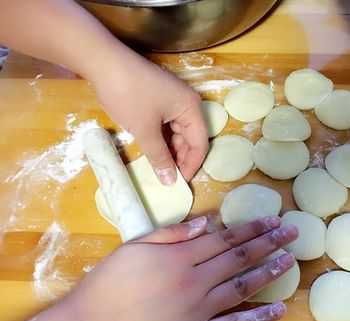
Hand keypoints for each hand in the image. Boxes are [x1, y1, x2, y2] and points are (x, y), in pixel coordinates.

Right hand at [5, 216, 297, 320]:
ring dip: (269, 272)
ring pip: (242, 286)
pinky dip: (259, 318)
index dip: (253, 228)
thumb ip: (172, 232)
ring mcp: (199, 310)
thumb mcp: (136, 246)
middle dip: (269, 243)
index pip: (226, 238)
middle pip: (240, 257)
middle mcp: (195, 280)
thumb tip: (208, 221)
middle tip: (293, 233)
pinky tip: (279, 310)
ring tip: (290, 261)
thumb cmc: (109, 283)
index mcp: (180, 256)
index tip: (274, 221)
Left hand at [91, 50, 208, 184]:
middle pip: (191, 137)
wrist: (103, 61)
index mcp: (191, 108)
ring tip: (159, 167)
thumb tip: (170, 181)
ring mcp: (174, 99)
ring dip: (171, 149)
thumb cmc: (129, 95)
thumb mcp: (145, 131)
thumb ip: (160, 158)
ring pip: (178, 131)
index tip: (179, 183)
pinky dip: (162, 138)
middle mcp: (187, 103)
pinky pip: (167, 123)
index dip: (191, 165)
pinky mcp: (160, 97)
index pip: (200, 143)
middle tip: (168, 177)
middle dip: (181, 158)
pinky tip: (153, 150)